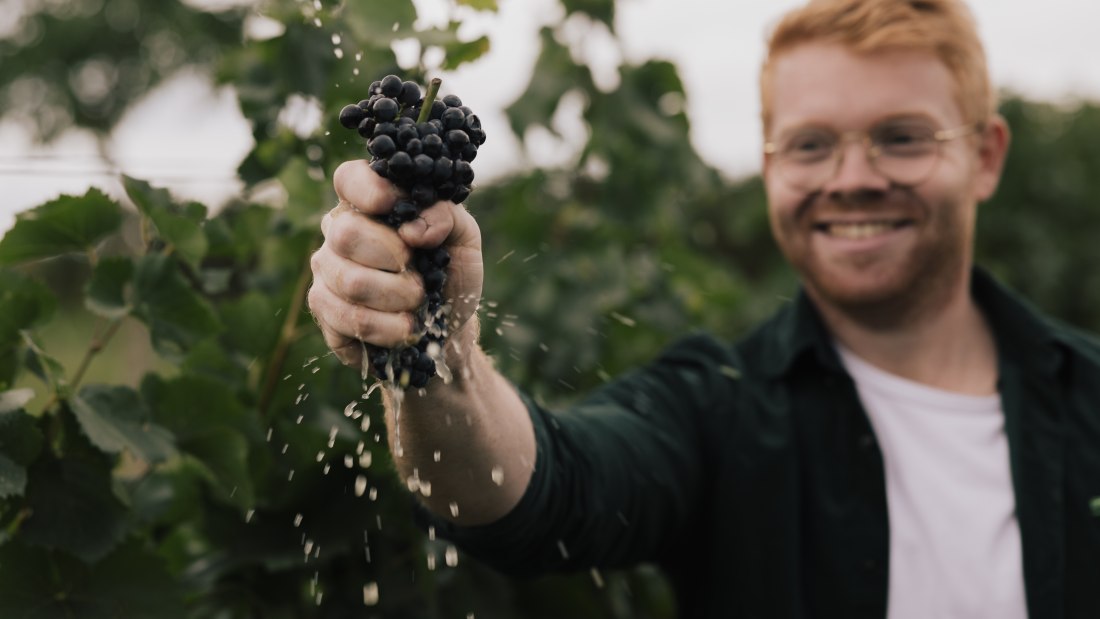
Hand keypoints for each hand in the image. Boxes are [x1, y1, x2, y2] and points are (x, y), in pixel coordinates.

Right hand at [308, 160, 484, 368]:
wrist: (446, 327)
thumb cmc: (450, 274)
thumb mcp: (464, 238)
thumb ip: (447, 216)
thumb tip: (413, 228)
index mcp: (370, 204)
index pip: (349, 179)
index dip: (369, 190)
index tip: (397, 208)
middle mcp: (339, 231)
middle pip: (346, 233)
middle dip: (394, 259)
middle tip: (420, 276)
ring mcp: (326, 270)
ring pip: (350, 281)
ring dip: (396, 297)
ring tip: (418, 303)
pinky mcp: (324, 309)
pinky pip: (347, 317)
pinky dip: (385, 327)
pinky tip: (403, 328)